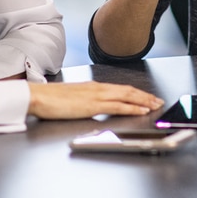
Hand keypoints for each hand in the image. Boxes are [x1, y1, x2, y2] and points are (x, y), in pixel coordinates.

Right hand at [27, 81, 163, 119]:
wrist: (38, 96)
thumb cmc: (50, 99)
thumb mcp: (73, 100)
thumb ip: (85, 102)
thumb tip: (93, 108)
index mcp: (93, 87)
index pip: (120, 89)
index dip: (136, 93)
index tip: (147, 97)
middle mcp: (97, 88)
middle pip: (128, 90)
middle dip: (145, 96)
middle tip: (158, 101)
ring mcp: (96, 95)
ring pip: (126, 96)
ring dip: (143, 101)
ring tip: (155, 105)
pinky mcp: (93, 105)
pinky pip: (117, 105)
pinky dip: (132, 107)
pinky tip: (141, 110)